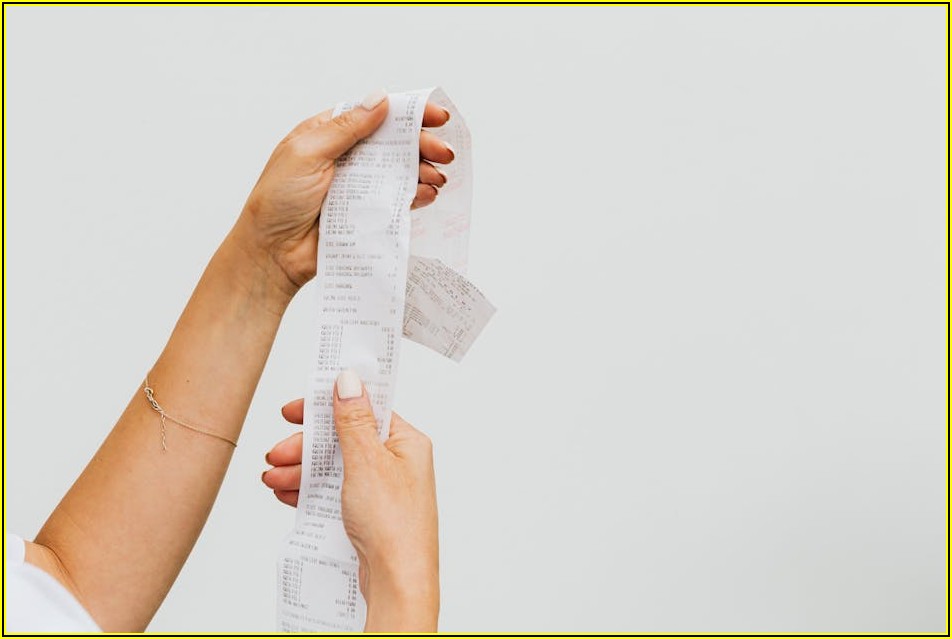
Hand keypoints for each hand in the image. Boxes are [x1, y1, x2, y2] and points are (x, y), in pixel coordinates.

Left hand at [233, 89, 454, 294]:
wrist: (272, 254)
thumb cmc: (277, 200)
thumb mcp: (307, 153)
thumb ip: (346, 128)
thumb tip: (380, 99)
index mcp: (328, 134)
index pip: (373, 114)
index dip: (406, 112)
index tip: (435, 116)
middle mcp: (346, 157)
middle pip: (393, 143)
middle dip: (422, 145)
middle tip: (445, 153)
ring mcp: (357, 186)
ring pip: (400, 171)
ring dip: (423, 171)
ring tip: (439, 177)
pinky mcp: (366, 213)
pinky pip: (397, 201)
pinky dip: (416, 196)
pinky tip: (427, 194)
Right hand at [262, 369, 438, 631]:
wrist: (397, 582)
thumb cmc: (393, 524)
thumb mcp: (366, 460)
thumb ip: (352, 419)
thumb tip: (348, 380)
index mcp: (406, 442)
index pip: (363, 408)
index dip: (328, 405)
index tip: (296, 408)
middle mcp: (397, 463)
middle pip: (343, 439)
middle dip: (306, 446)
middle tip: (277, 453)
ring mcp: (382, 489)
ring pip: (334, 467)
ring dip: (301, 469)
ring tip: (273, 478)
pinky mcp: (368, 513)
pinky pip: (334, 492)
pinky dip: (310, 490)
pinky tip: (287, 494)